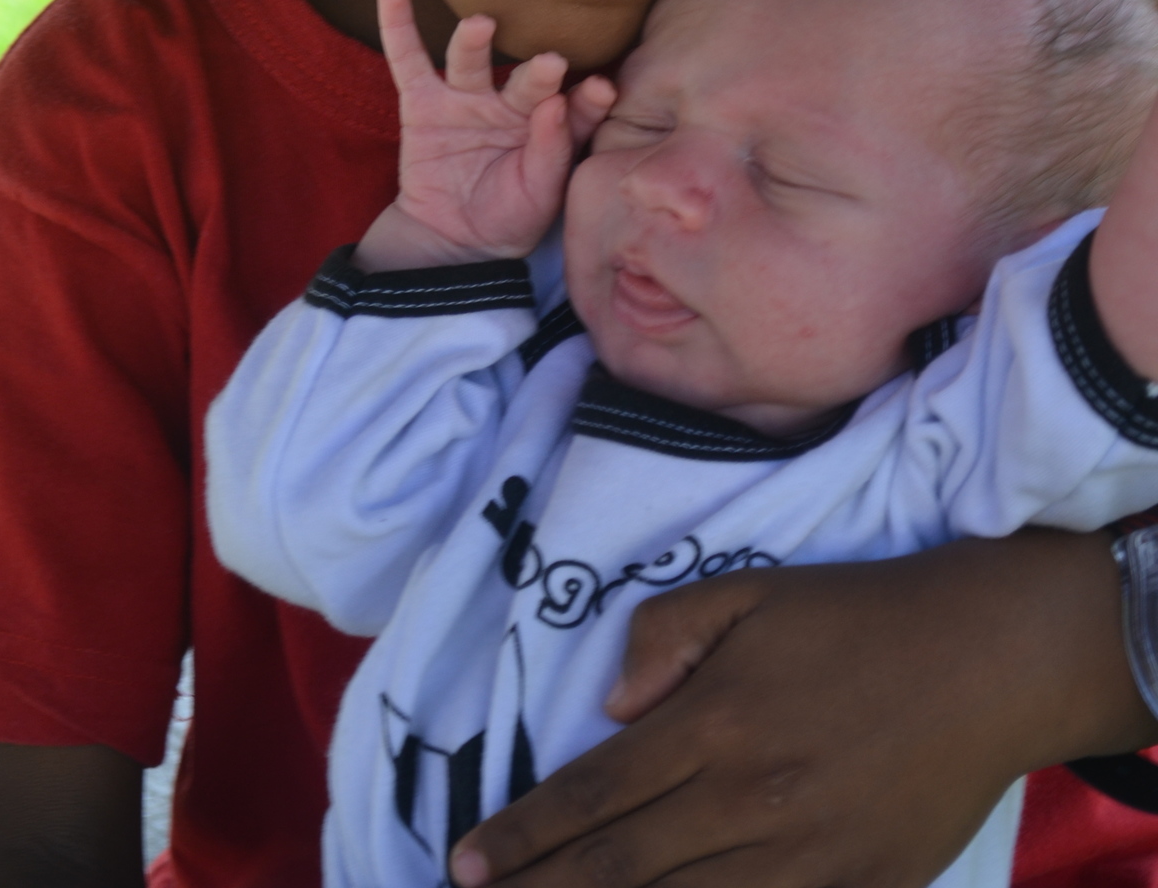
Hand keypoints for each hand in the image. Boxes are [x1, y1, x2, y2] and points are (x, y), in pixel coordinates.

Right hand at [359, 0, 615, 269]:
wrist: (457, 242)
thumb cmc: (511, 215)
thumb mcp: (541, 194)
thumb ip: (551, 150)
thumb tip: (555, 103)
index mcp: (549, 124)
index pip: (574, 105)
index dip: (588, 99)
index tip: (602, 89)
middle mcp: (510, 102)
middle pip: (525, 80)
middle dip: (537, 73)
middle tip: (550, 63)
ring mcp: (465, 98)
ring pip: (470, 62)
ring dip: (474, 40)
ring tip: (481, 25)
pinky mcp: (422, 103)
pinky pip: (407, 60)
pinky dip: (397, 24)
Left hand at [451, 530, 1154, 887]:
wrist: (983, 660)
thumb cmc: (858, 616)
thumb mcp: (752, 591)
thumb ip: (666, 635)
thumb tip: (609, 704)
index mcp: (714, 723)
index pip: (594, 794)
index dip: (524, 834)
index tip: (467, 861)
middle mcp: (747, 802)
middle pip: (621, 866)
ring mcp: (803, 860)